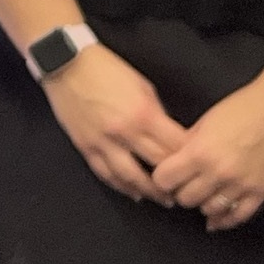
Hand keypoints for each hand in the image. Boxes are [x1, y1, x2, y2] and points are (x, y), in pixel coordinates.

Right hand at [38, 46, 187, 202]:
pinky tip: (133, 193)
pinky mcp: (86, 147)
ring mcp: (103, 143)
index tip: (198, 164)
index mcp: (143, 114)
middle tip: (187, 187)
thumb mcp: (142, 86)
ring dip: (149, 191)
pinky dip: (121, 186)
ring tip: (163, 199)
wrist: (66, 64)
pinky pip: (105, 174)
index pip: (174, 145)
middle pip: (157, 165)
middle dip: (175, 179)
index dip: (189, 157)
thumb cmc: (106, 69)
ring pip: (130, 178)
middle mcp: (124, 133)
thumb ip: (156, 113)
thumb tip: (168, 135)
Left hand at [150, 81, 263, 231]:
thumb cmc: (244, 107)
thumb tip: (172, 163)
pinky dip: (225, 219)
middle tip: (187, 183)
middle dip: (182, 191)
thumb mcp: (205, 121)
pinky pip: (238, 216)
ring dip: (203, 203)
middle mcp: (219, 172)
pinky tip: (218, 217)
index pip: (164, 180)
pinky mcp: (261, 191)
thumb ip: (187, 145)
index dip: (163, 178)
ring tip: (205, 192)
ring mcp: (241, 184)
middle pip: (185, 199)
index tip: (167, 175)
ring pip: (209, 210)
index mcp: (200, 151)